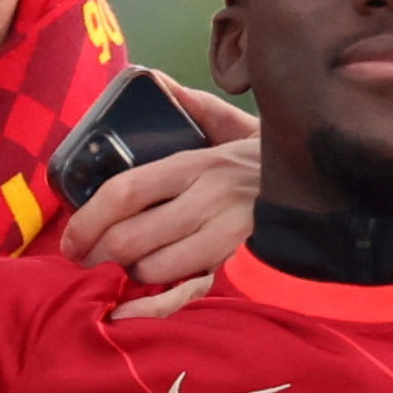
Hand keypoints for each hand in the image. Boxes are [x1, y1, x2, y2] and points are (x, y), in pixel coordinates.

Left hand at [65, 76, 257, 320]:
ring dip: (129, 274)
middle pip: (134, 237)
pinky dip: (152, 307)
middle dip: (99, 254)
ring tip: (119, 267)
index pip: (128, 190)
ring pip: (157, 268)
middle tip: (84, 258)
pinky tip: (126, 311)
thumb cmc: (263, 157)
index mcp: (198, 162)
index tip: (70, 237)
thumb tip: (153, 81)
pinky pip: (188, 293)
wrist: (322, 183)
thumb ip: (191, 105)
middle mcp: (210, 199)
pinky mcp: (237, 262)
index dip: (89, 218)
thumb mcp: (231, 122)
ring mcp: (226, 235)